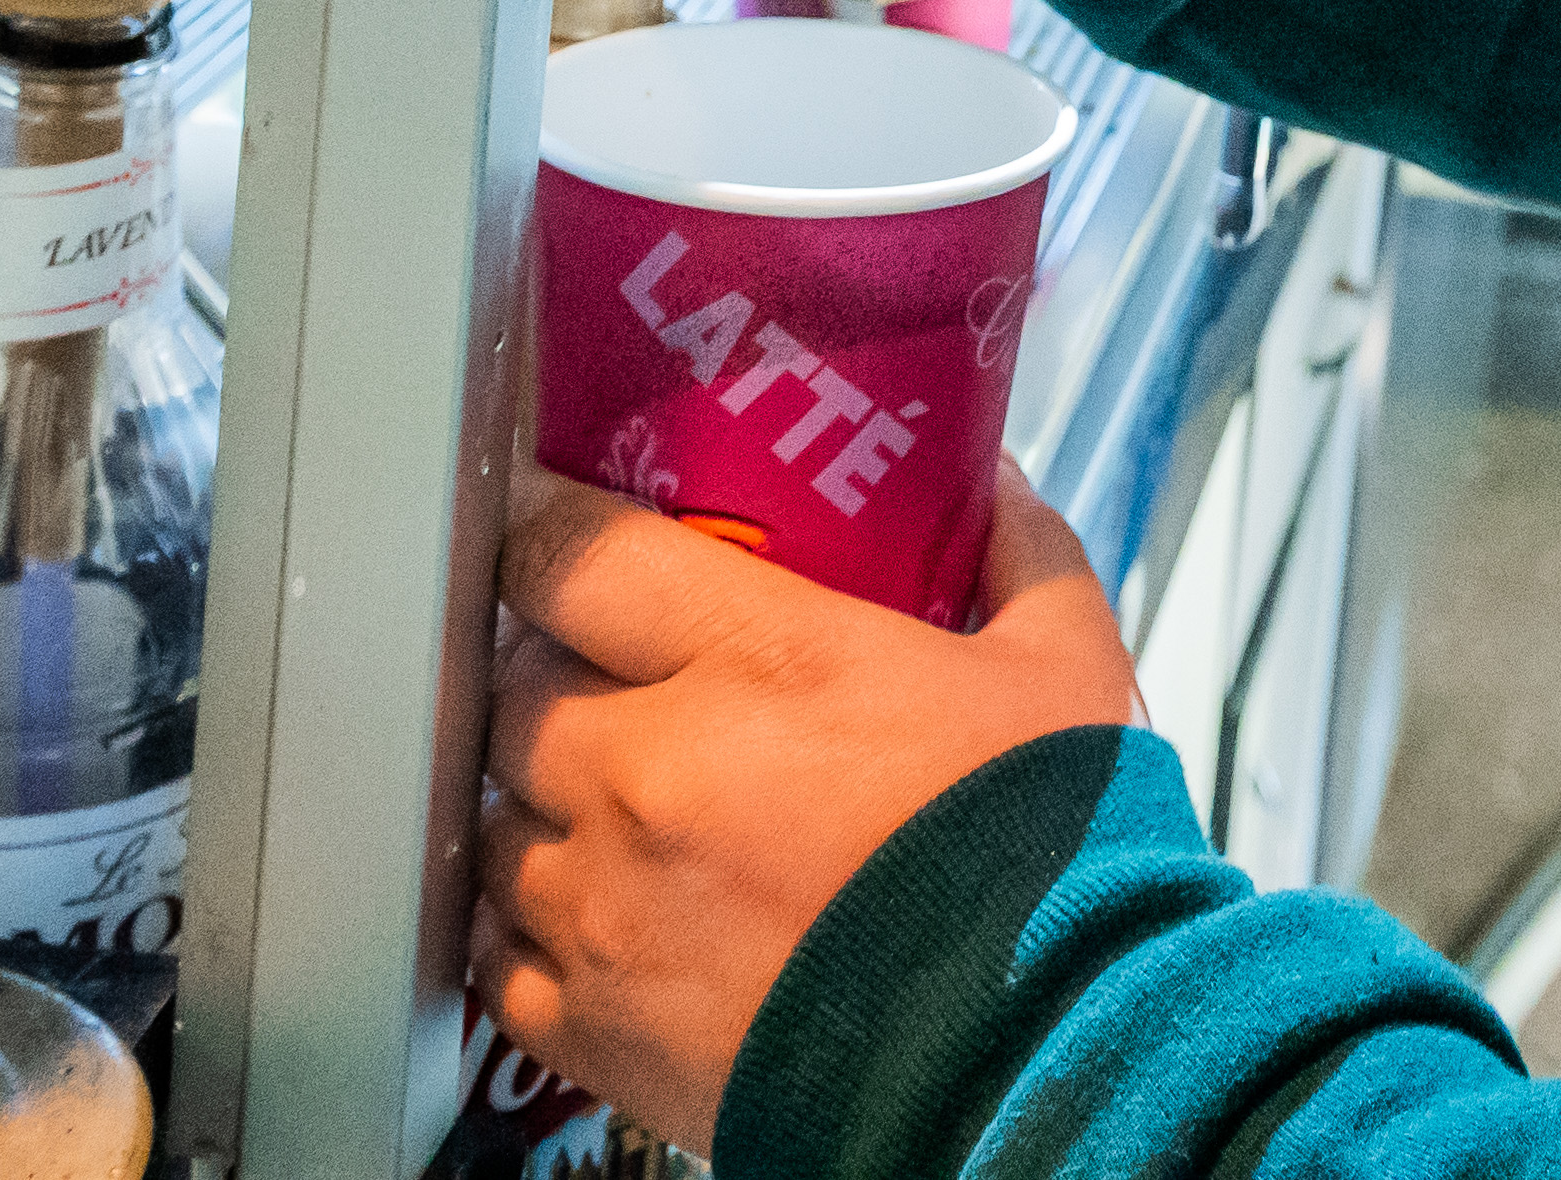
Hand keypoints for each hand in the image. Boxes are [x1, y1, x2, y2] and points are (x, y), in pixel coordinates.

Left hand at [479, 467, 1142, 1143]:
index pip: (571, 554)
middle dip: (555, 673)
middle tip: (618, 680)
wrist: (1041, 1063)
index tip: (556, 528)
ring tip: (617, 810)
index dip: (549, 529)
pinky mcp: (596, 1022)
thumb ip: (1023, 558)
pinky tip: (598, 915)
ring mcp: (609, 904)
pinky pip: (497, 953)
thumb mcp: (1067, 672)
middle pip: (517, 685)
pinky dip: (531, 930)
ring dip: (539, 803)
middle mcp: (654, 774)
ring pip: (492, 817)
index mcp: (759, 662)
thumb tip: (1000, 495)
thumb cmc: (1056, 876)